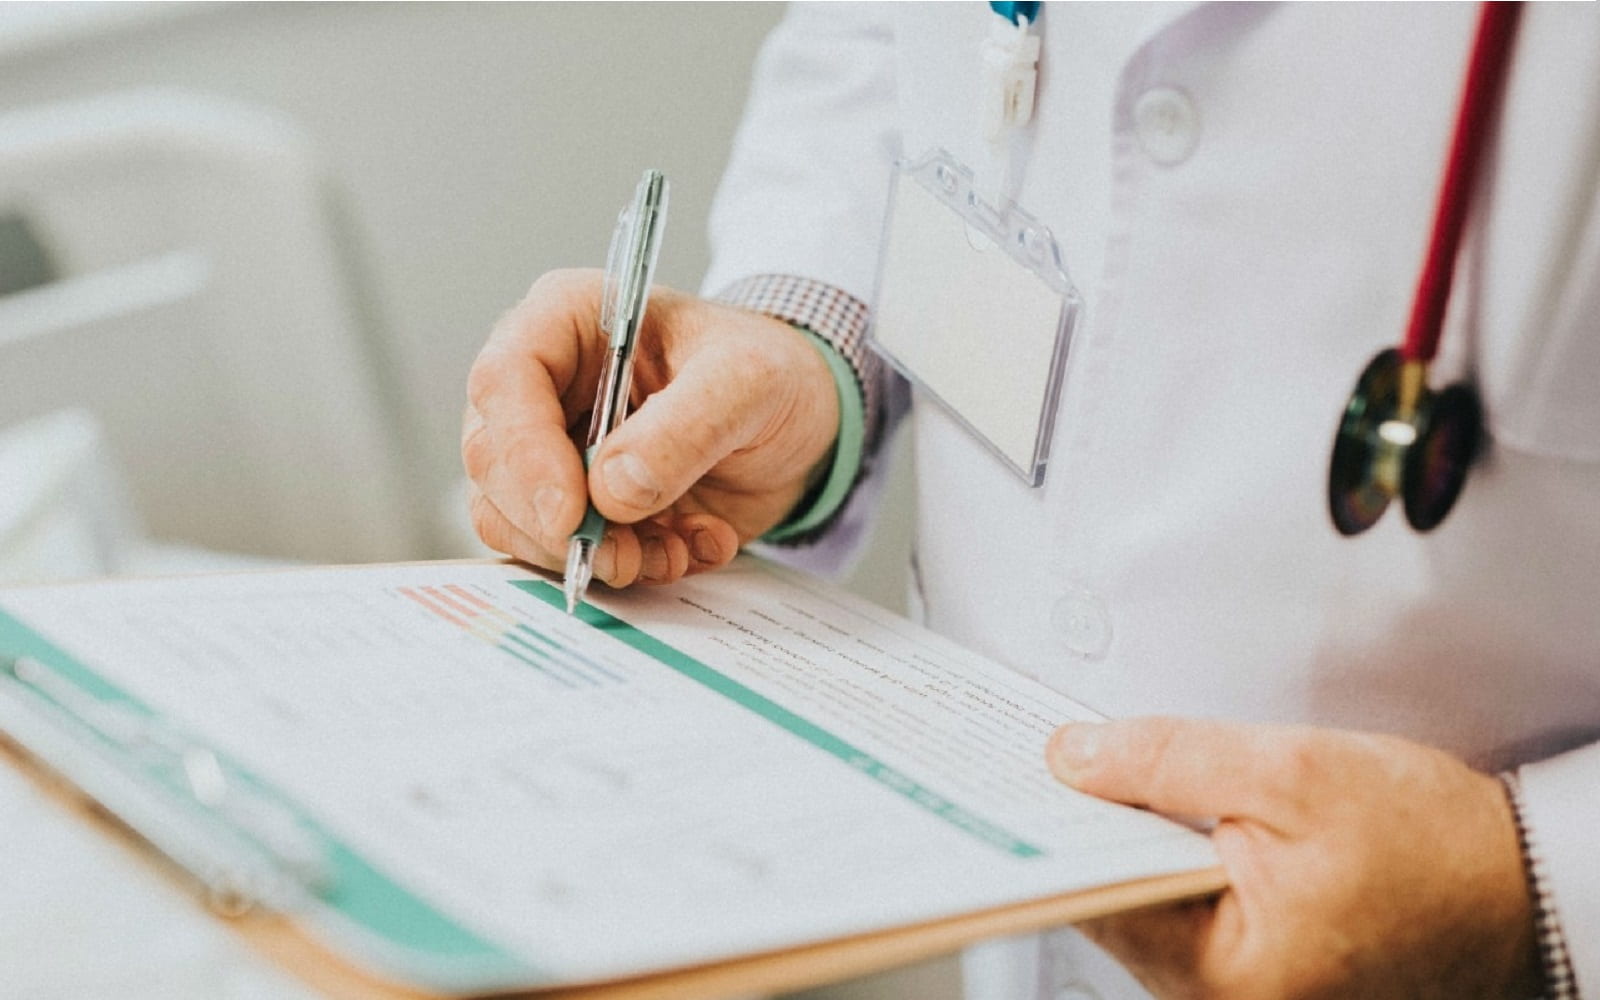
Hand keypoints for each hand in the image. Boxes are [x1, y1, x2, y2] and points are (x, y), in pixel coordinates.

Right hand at [462, 269, 838, 586]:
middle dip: (556, 524)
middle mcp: (544, 385)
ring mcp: (552, 450)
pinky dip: (625, 567)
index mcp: (568, 321)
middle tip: (623, 554)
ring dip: (592, 555)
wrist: (798, 421)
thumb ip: (685, 428)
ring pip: (514, 520)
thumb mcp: (748, 382)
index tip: (571, 514)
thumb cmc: (768, 372)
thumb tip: (610, 490)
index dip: (524, 453)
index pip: (504, 381)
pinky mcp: (576, 506)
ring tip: (671, 550)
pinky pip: (562, 554)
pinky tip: (684, 548)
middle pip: (493, 461)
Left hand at [1046, 718, 1540, 999]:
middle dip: (1088, 826)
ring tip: (1101, 773)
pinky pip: (1179, 910)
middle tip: (1053, 755)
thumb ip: (1170, 759)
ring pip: (1142, 904)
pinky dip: (1163, 858)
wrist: (1523, 885)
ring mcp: (1237, 993)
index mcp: (1226, 975)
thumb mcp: (1294, 774)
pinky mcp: (1253, 972)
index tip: (1016, 773)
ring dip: (1126, 839)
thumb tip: (1073, 755)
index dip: (1053, 827)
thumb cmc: (1435, 846)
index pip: (1092, 896)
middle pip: (1112, 902)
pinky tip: (1155, 811)